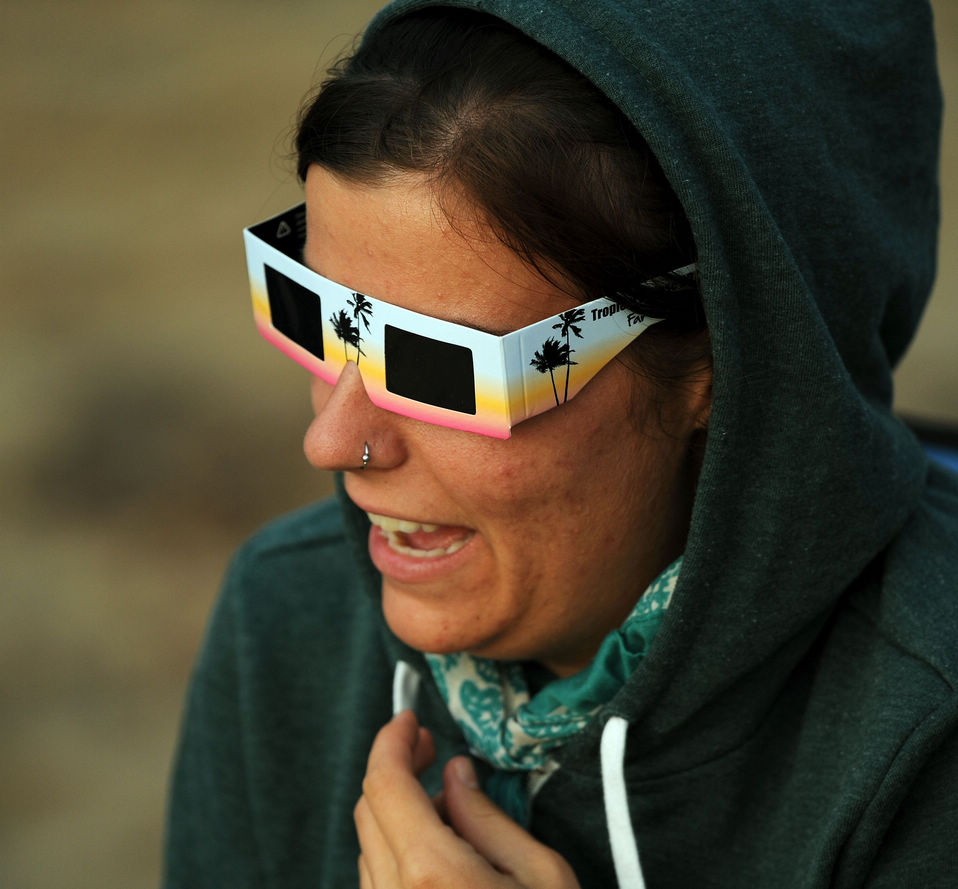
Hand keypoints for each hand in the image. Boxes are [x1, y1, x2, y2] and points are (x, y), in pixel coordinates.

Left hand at [355, 710, 579, 888]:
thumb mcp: (541, 876)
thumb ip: (487, 817)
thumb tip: (454, 774)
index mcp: (431, 874)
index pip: (385, 785)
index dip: (392, 741)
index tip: (410, 719)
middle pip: (368, 811)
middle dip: (394, 768)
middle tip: (428, 747)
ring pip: (368, 848)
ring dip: (394, 810)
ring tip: (439, 797)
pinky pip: (376, 884)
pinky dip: (395, 849)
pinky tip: (434, 845)